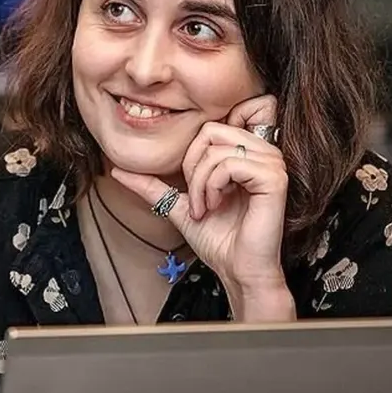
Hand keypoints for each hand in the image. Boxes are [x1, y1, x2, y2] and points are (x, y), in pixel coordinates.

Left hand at [109, 95, 295, 321]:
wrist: (237, 270)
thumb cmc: (219, 240)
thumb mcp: (178, 205)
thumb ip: (153, 184)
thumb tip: (116, 169)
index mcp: (247, 151)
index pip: (213, 122)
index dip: (194, 151)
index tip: (195, 185)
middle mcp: (263, 150)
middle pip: (210, 130)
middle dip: (192, 167)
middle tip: (197, 199)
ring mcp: (272, 162)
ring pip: (216, 147)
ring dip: (200, 182)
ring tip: (205, 207)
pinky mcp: (274, 177)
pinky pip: (230, 163)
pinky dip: (212, 186)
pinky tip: (216, 206)